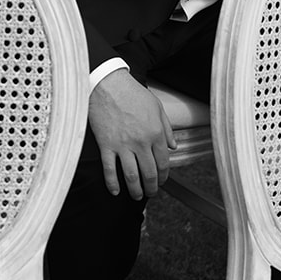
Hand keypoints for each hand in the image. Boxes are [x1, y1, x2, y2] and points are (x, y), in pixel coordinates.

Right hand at [87, 68, 176, 200]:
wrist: (108, 83)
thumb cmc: (132, 93)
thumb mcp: (156, 107)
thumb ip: (167, 128)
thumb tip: (173, 146)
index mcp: (155, 133)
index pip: (163, 163)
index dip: (164, 176)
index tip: (162, 181)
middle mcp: (141, 142)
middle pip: (149, 174)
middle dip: (151, 188)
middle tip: (150, 193)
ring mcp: (122, 145)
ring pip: (131, 176)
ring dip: (135, 191)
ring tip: (136, 196)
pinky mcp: (106, 145)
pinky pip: (109, 170)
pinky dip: (113, 184)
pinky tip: (115, 191)